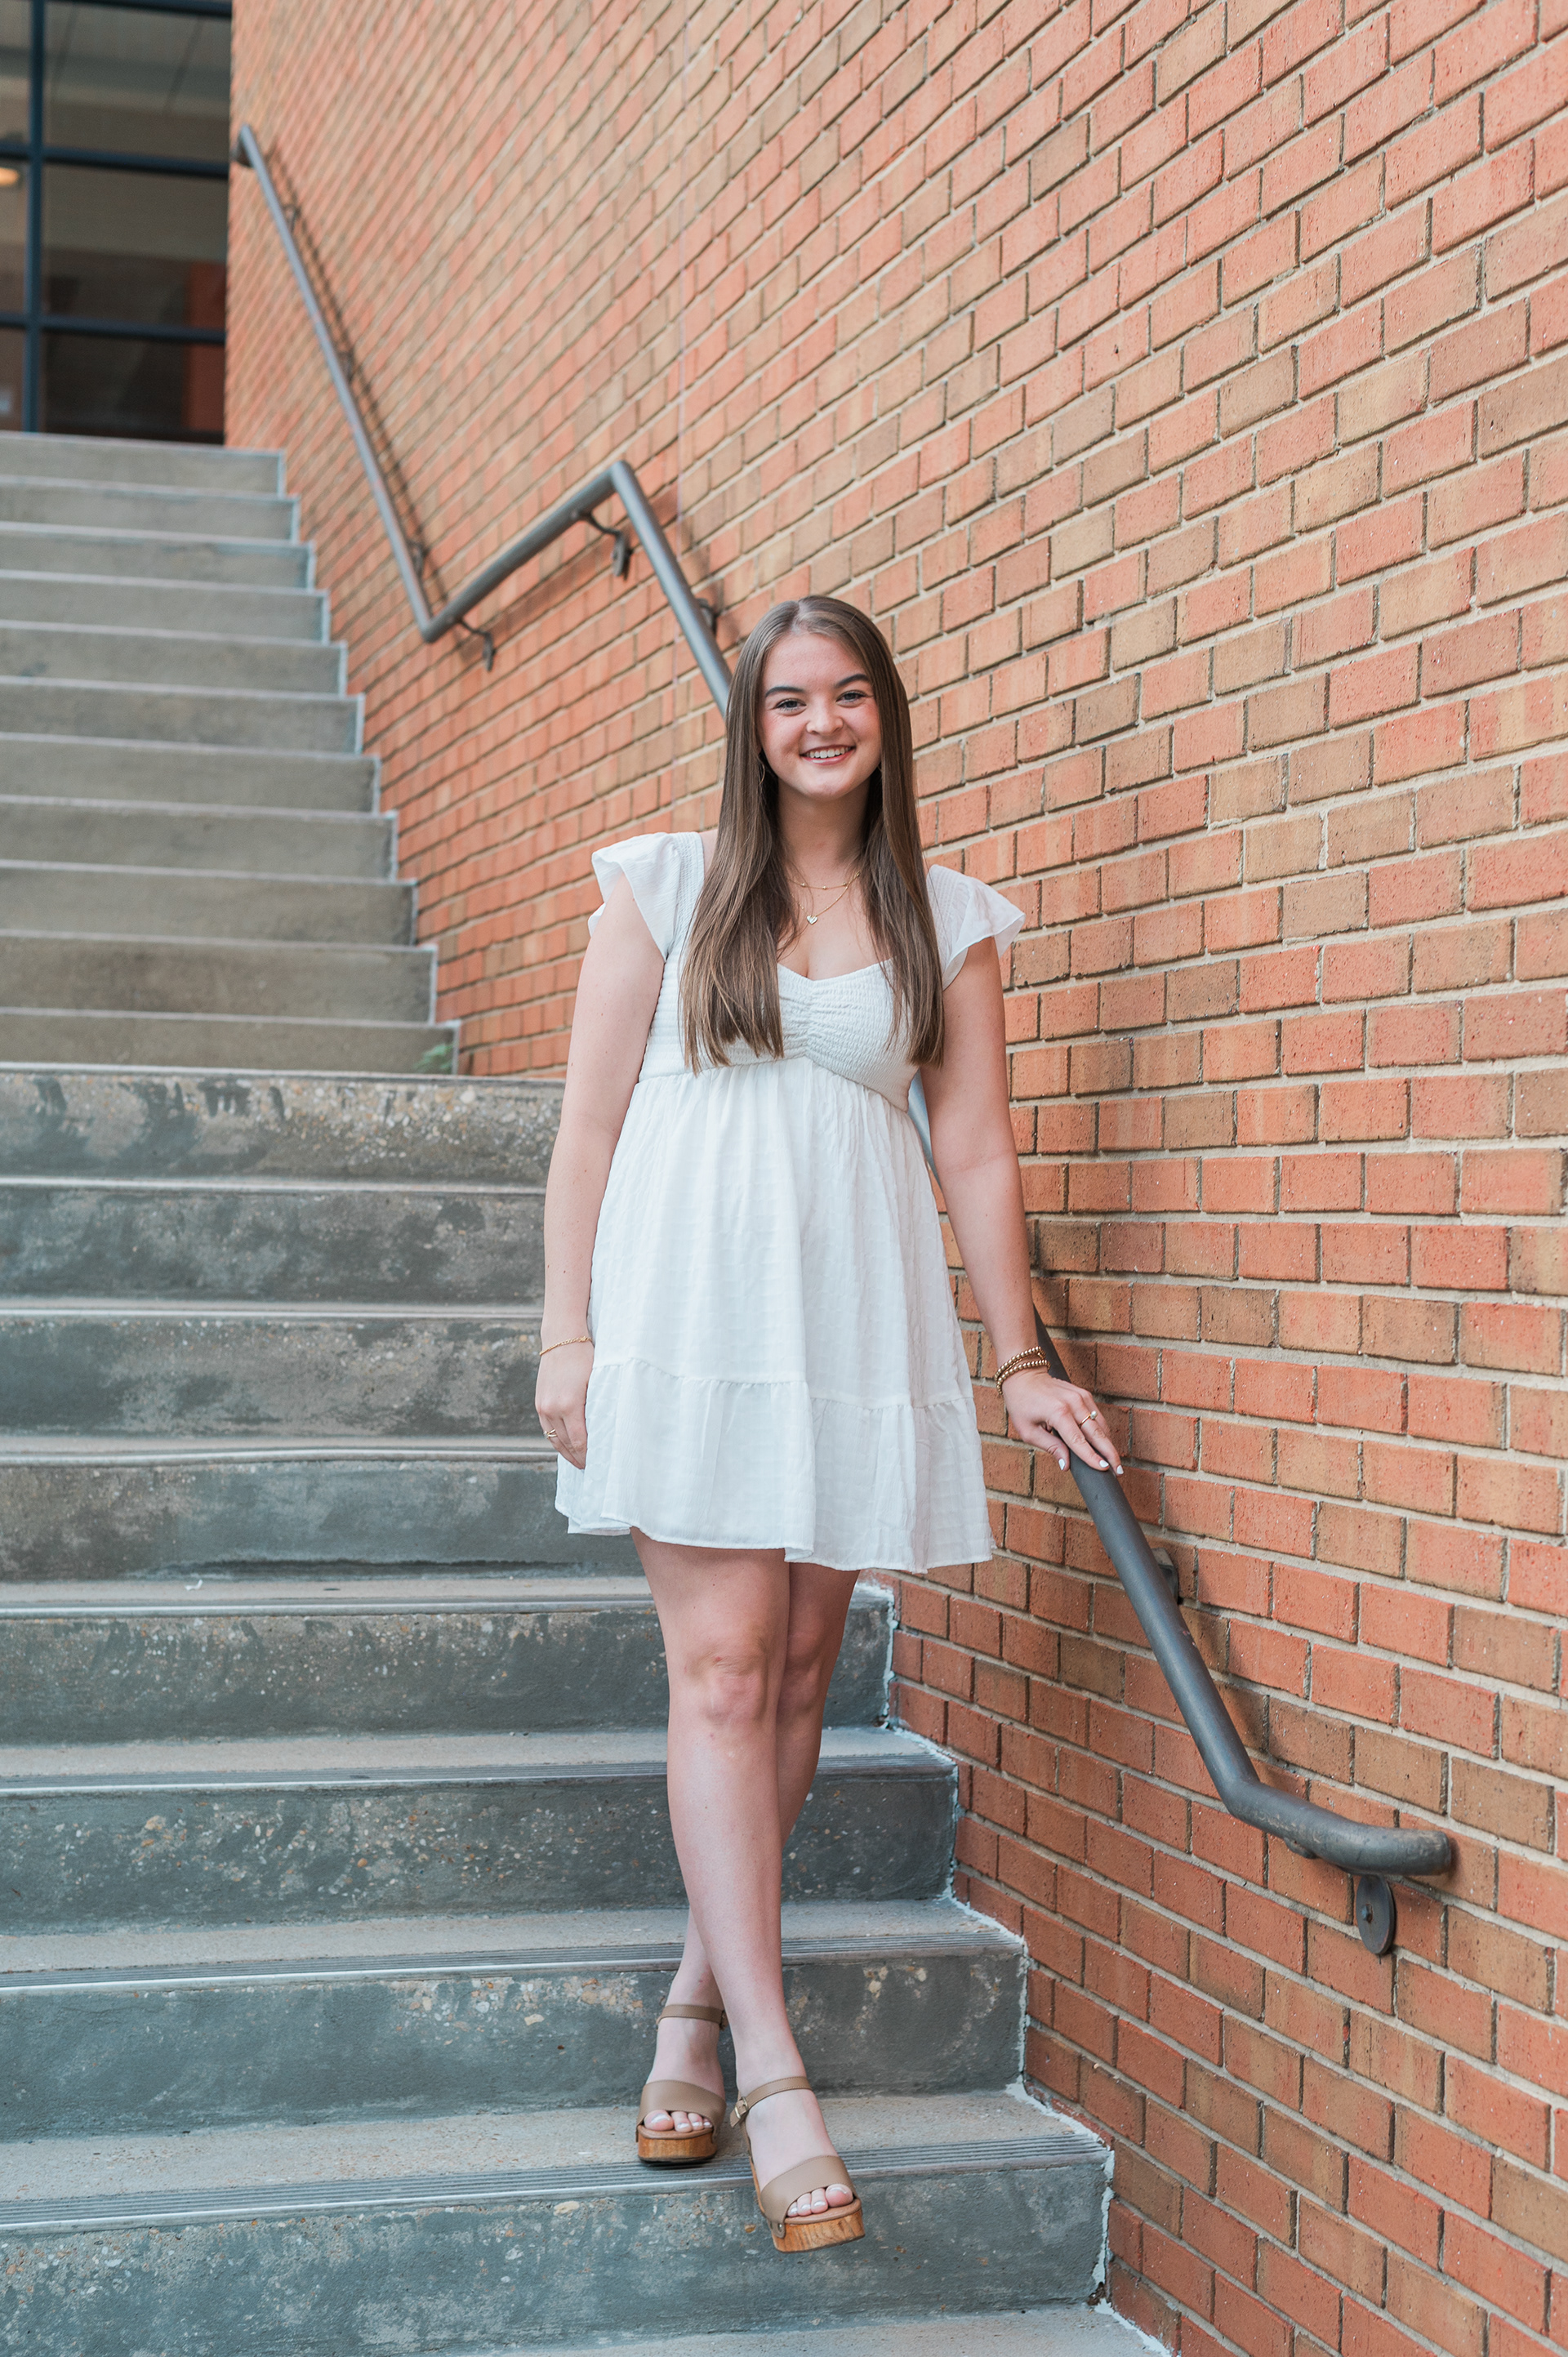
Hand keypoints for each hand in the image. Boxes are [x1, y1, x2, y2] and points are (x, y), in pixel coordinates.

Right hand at [535, 1339, 592, 1467]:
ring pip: (554, 1439)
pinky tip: (566, 1445)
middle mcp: (553, 1408)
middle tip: (590, 1467)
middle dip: (578, 1457)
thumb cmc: (585, 1358)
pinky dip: (556, 1440)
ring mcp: (543, 1406)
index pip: (580, 1441)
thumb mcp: (596, 1382)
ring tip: (578, 1461)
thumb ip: (596, 1407)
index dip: (588, 1455)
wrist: (562, 1339)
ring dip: (566, 1452)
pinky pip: (547, 1429)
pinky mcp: (539, 1403)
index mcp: (570, 1404)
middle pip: (566, 1444)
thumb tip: (602, 1431)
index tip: (598, 1462)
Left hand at [1001, 1370, 1122, 1476]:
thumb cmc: (1021, 1403)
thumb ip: (1050, 1447)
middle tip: (1119, 1470)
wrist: (1024, 1375)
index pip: (1079, 1441)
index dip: (1092, 1457)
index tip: (1105, 1469)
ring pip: (1101, 1425)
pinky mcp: (1084, 1394)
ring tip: (1114, 1461)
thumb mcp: (1028, 1430)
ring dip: (1108, 1443)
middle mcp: (1073, 1403)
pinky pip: (1097, 1415)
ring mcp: (1081, 1397)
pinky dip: (1101, 1431)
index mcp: (1058, 1413)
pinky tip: (1103, 1444)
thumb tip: (1066, 1465)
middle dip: (1110, 1453)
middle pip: (1097, 1433)